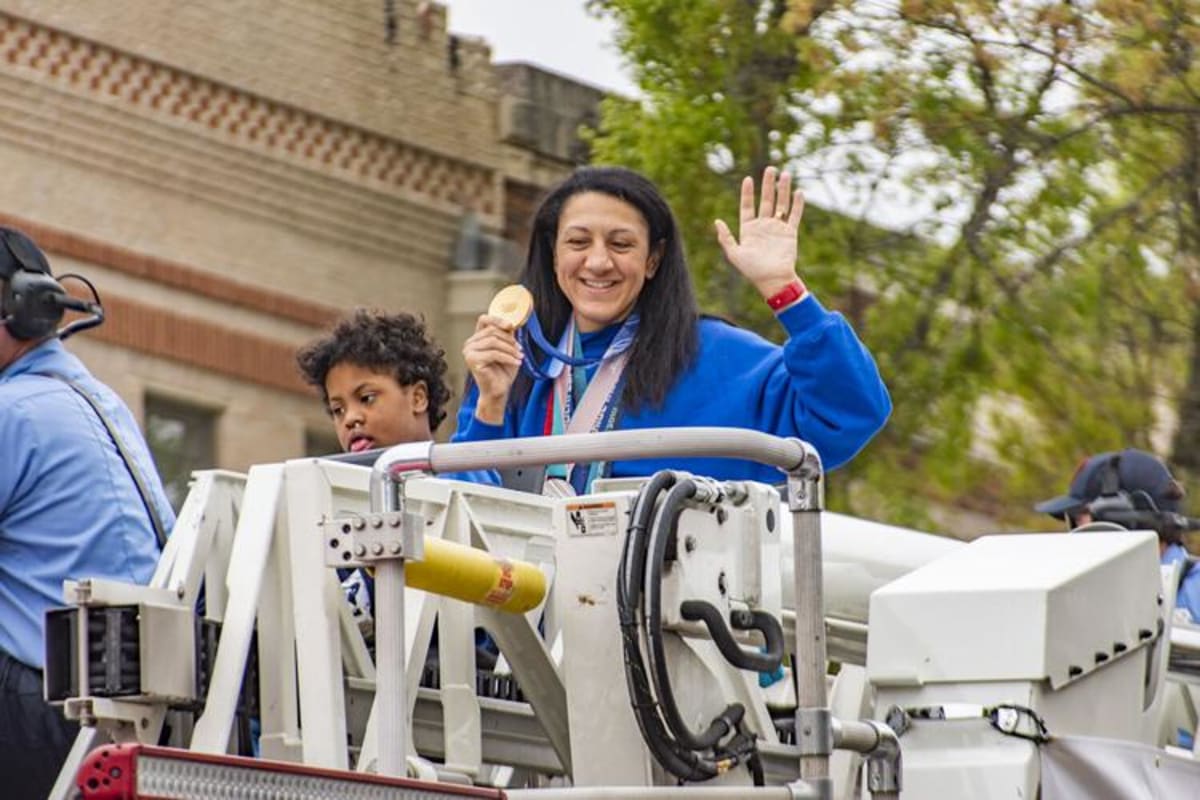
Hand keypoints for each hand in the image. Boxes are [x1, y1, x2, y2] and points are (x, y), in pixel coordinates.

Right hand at [462, 315, 523, 423]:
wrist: (498, 390)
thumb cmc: (502, 371)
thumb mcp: (508, 349)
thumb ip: (507, 335)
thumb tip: (512, 322)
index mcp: (476, 338)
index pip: (484, 320)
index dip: (497, 319)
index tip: (511, 326)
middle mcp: (470, 343)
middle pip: (492, 331)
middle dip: (509, 340)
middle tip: (520, 349)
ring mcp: (469, 351)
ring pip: (493, 341)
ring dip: (510, 349)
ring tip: (520, 357)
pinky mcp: (472, 360)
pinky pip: (494, 353)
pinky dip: (508, 358)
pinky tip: (517, 362)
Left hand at [714, 166, 806, 298]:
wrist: (772, 280)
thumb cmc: (752, 270)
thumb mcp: (735, 254)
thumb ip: (726, 238)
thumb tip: (717, 221)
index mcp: (749, 229)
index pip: (747, 206)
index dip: (747, 193)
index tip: (748, 179)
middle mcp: (763, 226)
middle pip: (766, 200)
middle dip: (768, 185)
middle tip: (770, 169)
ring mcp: (777, 228)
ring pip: (781, 204)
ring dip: (783, 190)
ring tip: (785, 174)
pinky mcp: (790, 233)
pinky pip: (794, 216)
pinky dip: (797, 204)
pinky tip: (798, 192)